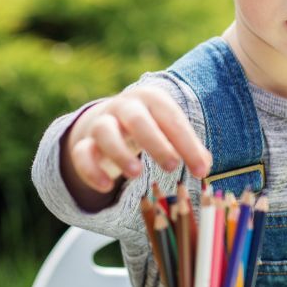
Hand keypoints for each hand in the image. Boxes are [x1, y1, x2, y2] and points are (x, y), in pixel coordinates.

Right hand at [60, 86, 211, 194]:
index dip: (187, 144)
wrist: (110, 119)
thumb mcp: (170, 129)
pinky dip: (91, 170)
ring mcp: (101, 123)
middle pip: (137, 119)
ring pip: (105, 132)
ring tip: (136, 174)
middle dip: (156, 142)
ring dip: (119, 152)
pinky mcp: (83, 143)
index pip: (171, 118)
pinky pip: (82, 154)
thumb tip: (204, 166)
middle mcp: (124, 107)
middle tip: (173, 166)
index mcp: (151, 99)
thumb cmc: (151, 125)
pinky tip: (106, 187)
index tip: (201, 170)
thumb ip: (189, 147)